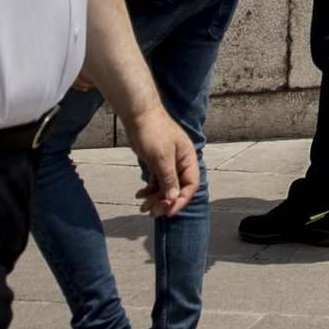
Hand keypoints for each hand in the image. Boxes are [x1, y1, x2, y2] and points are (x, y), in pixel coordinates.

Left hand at [118, 103, 199, 219]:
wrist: (138, 115)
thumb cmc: (153, 132)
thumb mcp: (161, 157)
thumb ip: (169, 179)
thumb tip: (173, 199)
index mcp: (188, 159)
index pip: (190, 185)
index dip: (180, 200)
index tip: (168, 213)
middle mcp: (180, 163)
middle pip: (176, 188)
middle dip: (164, 202)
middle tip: (151, 213)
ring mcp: (168, 163)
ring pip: (165, 186)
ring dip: (155, 198)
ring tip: (142, 207)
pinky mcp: (157, 162)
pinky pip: (156, 181)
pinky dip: (149, 189)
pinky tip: (139, 195)